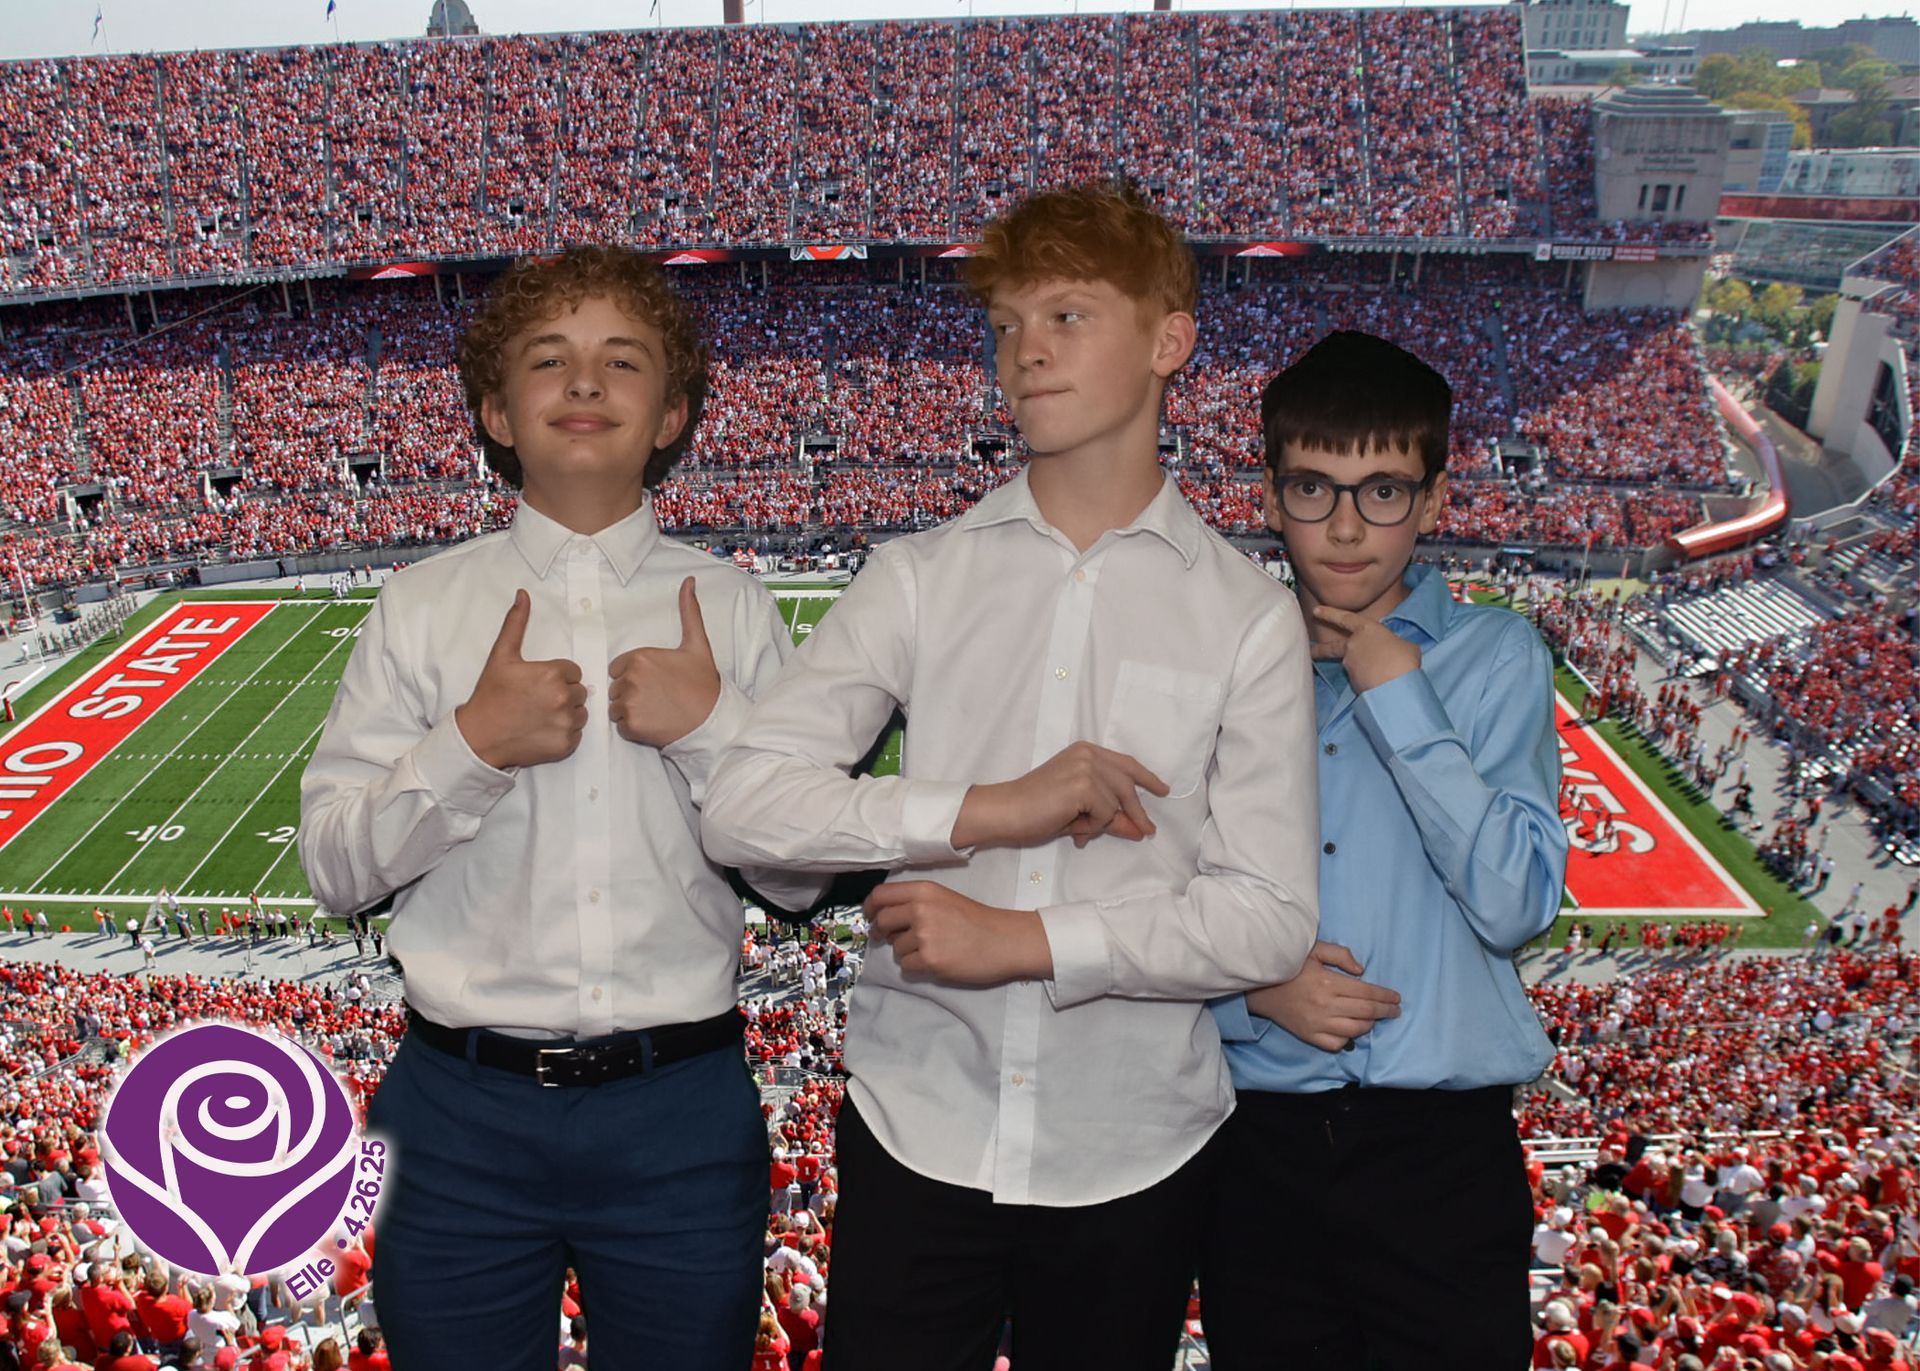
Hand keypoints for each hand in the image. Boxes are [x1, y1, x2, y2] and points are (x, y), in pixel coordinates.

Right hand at [455, 590, 587, 769]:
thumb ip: (516, 623)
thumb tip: (523, 594)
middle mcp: (564, 698)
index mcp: (553, 674)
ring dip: (566, 713)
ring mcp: (567, 723)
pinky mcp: (566, 745)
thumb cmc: (491, 695)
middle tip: (537, 701)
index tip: (537, 685)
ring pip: (581, 712)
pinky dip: (564, 733)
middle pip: (579, 691)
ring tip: (540, 716)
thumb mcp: (502, 656)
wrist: (479, 737)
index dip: (556, 676)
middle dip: (562, 694)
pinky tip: (543, 731)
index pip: (573, 671)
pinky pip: (577, 734)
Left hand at [608, 577, 721, 747]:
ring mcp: (629, 702)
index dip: (634, 676)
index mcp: (640, 657)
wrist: (713, 719)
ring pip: (615, 708)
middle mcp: (630, 678)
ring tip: (655, 711)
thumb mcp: (697, 644)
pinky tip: (653, 723)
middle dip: (631, 694)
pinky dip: (633, 728)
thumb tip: (689, 581)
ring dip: (630, 712)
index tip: (655, 683)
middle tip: (657, 699)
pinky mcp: (630, 725)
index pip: (618, 668)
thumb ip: (689, 612)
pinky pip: (619, 726)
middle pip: (615, 688)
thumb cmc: (703, 683)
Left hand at [865, 881, 1050, 985]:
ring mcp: (924, 935)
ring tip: (931, 949)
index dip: (870, 907)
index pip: (880, 895)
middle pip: (882, 922)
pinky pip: (906, 966)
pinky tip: (934, 961)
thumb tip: (885, 917)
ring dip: (906, 952)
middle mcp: (920, 910)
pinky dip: (916, 967)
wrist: (1004, 940)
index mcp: (923, 891)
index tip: (871, 916)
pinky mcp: (930, 960)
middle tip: (889, 938)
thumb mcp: (944, 898)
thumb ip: (915, 902)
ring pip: (895, 948)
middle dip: (882, 932)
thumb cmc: (976, 919)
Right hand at [951, 741, 1168, 849]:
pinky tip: (1073, 829)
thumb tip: (1139, 829)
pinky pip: (1105, 813)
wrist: (1006, 812)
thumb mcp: (1080, 813)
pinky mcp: (1083, 784)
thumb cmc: (1035, 811)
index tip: (1163, 790)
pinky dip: (1092, 827)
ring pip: (1116, 802)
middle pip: (1128, 783)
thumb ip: (1109, 816)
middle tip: (1145, 831)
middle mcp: (1087, 754)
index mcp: (1085, 751)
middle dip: (1137, 811)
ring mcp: (1085, 767)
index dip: (1146, 778)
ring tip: (1079, 831)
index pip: (1126, 764)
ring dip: (1101, 823)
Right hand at [1244, 941, 1400, 1051]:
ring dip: (1369, 1024)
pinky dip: (1348, 1039)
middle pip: (1366, 1012)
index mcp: (1328, 983)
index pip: (1367, 992)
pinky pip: (1336, 1044)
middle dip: (1385, 1011)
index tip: (1396, 998)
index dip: (1385, 996)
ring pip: (1355, 1030)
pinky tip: (1352, 1031)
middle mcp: (1325, 1005)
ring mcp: (1317, 1024)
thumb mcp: (1313, 950)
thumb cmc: (1288, 965)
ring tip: (1374, 1018)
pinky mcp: (1309, 1036)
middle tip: (1395, 1010)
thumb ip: (1340, 955)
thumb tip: (1362, 970)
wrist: (1260, 987)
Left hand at [1308, 606, 1419, 692]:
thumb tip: (1389, 651)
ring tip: (1384, 675)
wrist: (1396, 685)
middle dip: (1320, 649)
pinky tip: (1382, 684)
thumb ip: (1392, 645)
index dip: (1330, 613)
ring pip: (1354, 666)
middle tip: (1311, 650)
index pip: (1345, 618)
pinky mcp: (1352, 683)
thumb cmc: (1403, 660)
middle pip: (1332, 647)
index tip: (1316, 610)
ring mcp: (1350, 665)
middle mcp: (1353, 645)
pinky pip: (1361, 679)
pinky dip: (1369, 681)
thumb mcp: (1404, 645)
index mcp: (1366, 629)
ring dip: (1363, 670)